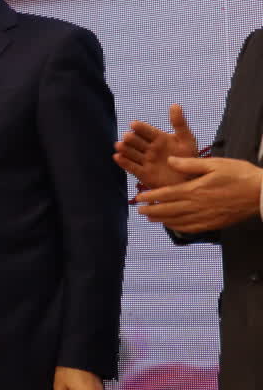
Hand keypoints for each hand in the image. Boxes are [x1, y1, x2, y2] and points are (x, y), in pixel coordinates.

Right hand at [113, 104, 198, 189]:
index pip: (146, 131)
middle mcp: (150, 149)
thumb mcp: (187, 139)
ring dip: (124, 149)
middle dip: (131, 139)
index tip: (134, 124)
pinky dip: (123, 162)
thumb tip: (174, 104)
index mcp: (159, 138)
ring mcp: (145, 161)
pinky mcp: (143, 174)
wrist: (191, 181)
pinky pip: (132, 167)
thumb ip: (179, 123)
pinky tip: (117, 157)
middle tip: (127, 137)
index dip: (140, 127)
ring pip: (132, 153)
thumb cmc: (190, 158)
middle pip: (137, 142)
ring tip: (119, 145)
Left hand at [134, 157, 262, 232]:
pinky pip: (192, 228)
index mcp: (196, 190)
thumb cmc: (240, 175)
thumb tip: (169, 160)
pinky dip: (179, 228)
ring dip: (162, 220)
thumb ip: (189, 165)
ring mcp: (206, 216)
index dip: (151, 197)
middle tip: (139, 210)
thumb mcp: (215, 164)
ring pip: (178, 221)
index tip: (139, 198)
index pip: (167, 195)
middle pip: (169, 210)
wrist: (262, 193)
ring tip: (151, 218)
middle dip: (152, 210)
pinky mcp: (214, 223)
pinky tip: (173, 226)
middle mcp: (197, 205)